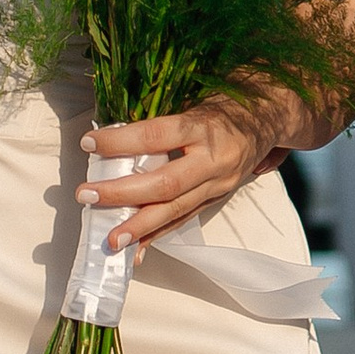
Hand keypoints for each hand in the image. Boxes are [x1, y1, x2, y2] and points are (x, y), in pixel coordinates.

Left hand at [79, 100, 284, 257]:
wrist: (267, 118)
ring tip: (111, 239)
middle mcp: (213, 160)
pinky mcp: (216, 198)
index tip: (89, 143)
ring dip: (139, 226)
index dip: (121, 142)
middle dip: (123, 194)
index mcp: (203, 127)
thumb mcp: (194, 103)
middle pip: (166, 183)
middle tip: (87, 196)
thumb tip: (112, 139)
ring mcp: (217, 184)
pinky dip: (158, 236)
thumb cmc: (223, 105)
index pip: (156, 136)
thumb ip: (160, 124)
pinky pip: (184, 220)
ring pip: (176, 210)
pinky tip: (136, 249)